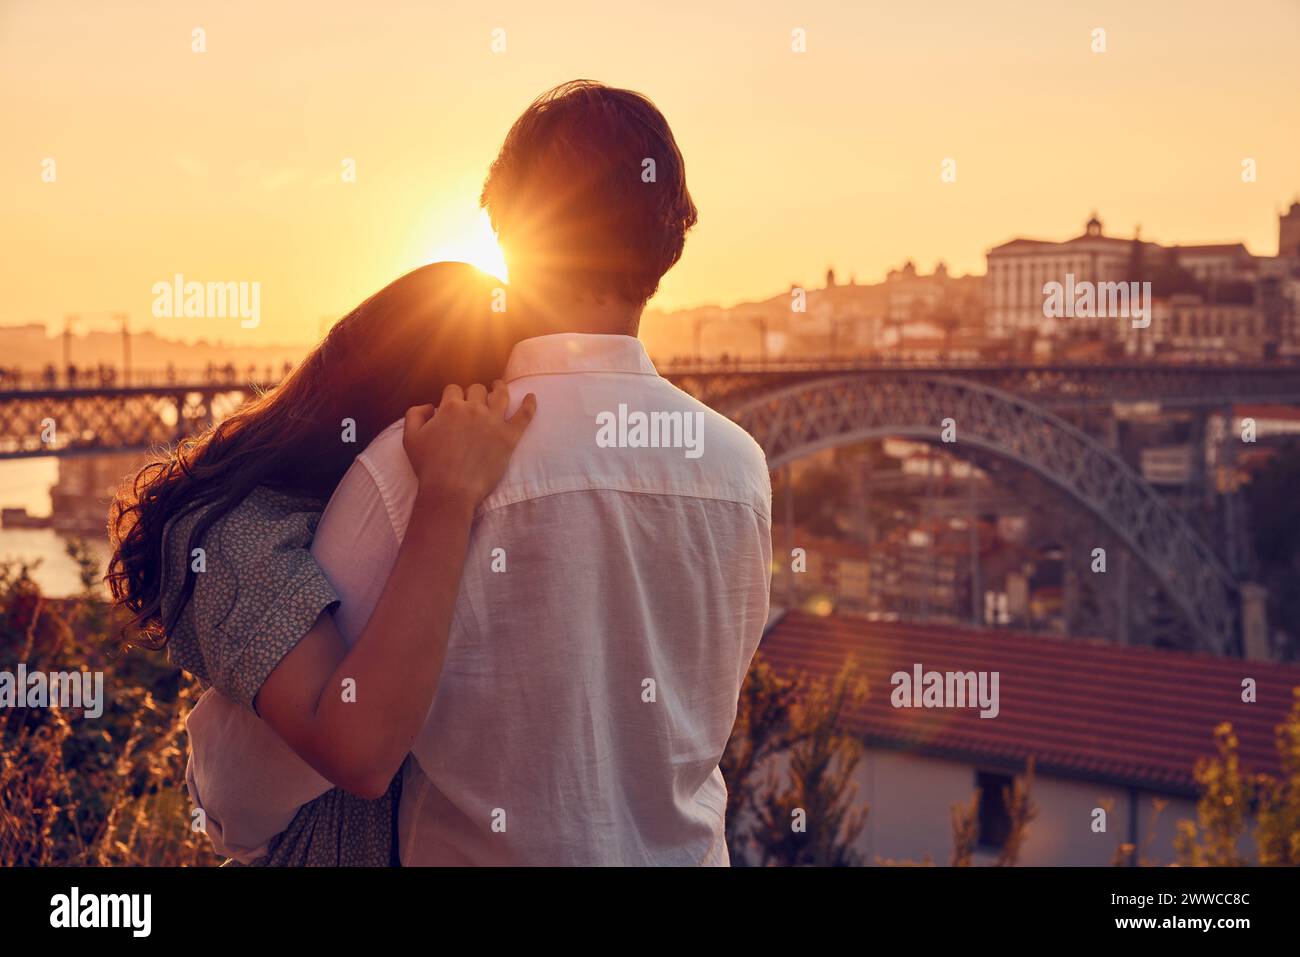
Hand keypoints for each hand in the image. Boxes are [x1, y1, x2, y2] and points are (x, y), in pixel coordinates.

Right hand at [402, 381, 536, 510]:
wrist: (450, 489)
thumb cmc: (429, 466)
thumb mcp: (410, 438)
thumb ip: (415, 414)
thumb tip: (429, 406)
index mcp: (450, 407)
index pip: (453, 389)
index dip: (453, 395)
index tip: (453, 403)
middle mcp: (473, 409)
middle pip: (477, 389)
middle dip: (474, 392)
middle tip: (476, 399)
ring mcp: (493, 422)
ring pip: (500, 395)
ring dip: (499, 388)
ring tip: (499, 386)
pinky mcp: (509, 437)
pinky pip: (524, 415)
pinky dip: (529, 404)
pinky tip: (532, 397)